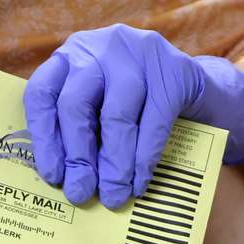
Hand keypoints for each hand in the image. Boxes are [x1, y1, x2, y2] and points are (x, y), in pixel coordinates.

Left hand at [23, 24, 243, 207]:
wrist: (200, 89)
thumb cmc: (140, 107)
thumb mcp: (104, 107)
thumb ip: (82, 131)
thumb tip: (66, 182)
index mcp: (73, 56)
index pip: (43, 93)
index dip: (44, 137)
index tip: (53, 176)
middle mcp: (101, 47)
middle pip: (76, 103)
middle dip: (77, 155)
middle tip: (81, 193)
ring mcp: (139, 54)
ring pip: (116, 114)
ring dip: (113, 163)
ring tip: (114, 196)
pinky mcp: (174, 70)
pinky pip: (155, 122)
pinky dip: (144, 158)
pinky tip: (140, 183)